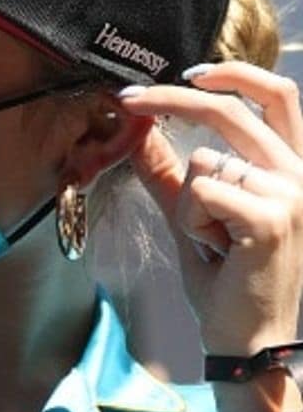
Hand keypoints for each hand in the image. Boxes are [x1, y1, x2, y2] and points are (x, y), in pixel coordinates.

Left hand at [119, 61, 302, 357]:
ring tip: (212, 243)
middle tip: (126, 100)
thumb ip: (170, 175)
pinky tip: (215, 251)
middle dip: (168, 99)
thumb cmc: (225, 281)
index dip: (236, 74)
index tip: (189, 71)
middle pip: (229, 112)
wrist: (245, 339)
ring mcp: (292, 194)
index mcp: (293, 169)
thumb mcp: (192, 217)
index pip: (279, 97)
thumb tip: (140, 133)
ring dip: (187, 207)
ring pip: (203, 163)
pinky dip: (191, 222)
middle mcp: (302, 174)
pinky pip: (201, 192)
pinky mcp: (272, 216)